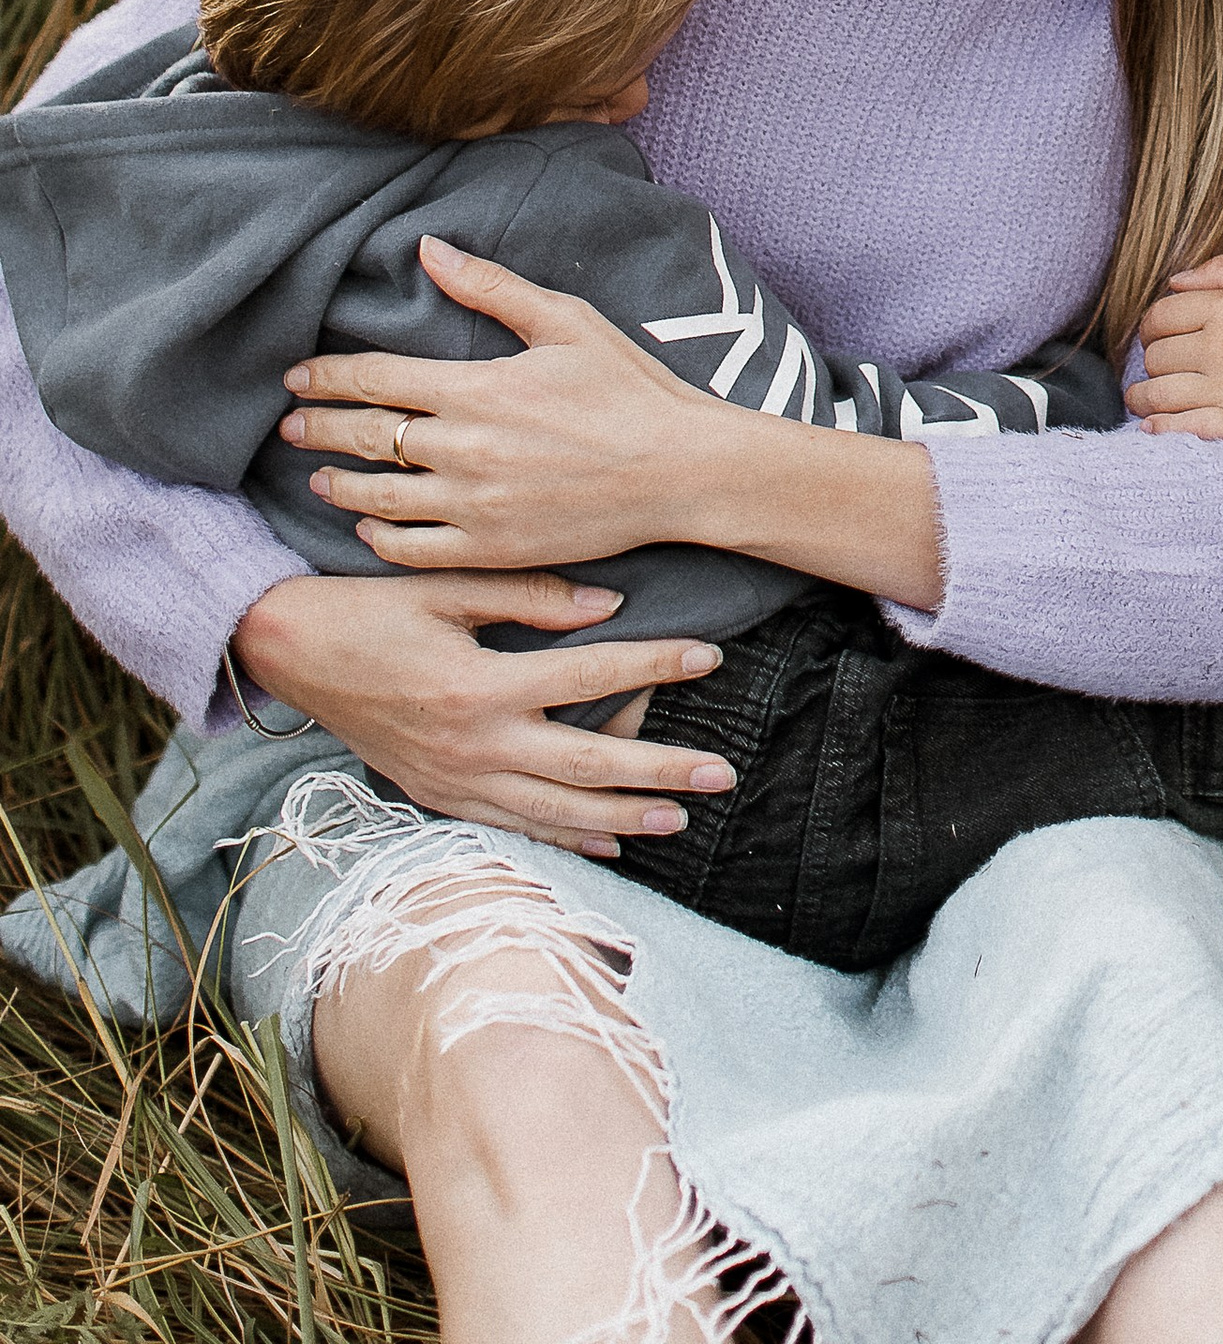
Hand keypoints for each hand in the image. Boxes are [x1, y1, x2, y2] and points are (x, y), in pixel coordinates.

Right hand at [230, 570, 737, 858]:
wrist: (291, 656)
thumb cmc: (370, 608)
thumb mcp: (446, 587)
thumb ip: (529, 596)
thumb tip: (609, 606)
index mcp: (479, 686)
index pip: (590, 676)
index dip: (655, 664)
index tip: (710, 655)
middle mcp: (473, 746)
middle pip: (587, 765)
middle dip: (661, 770)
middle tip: (723, 772)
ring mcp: (455, 782)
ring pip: (557, 811)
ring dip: (624, 816)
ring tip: (683, 815)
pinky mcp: (439, 798)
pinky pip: (514, 828)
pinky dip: (565, 838)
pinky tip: (610, 843)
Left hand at [278, 239, 949, 614]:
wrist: (681, 471)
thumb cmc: (630, 389)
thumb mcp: (566, 321)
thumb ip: (491, 287)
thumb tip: (428, 249)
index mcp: (478, 388)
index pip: (375, 378)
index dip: (326, 376)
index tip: (297, 376)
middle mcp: (464, 449)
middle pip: (364, 437)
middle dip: (318, 427)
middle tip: (290, 424)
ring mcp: (474, 506)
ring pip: (377, 500)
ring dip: (338, 485)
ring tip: (319, 477)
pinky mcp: (490, 550)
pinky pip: (411, 551)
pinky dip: (379, 540)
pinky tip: (369, 529)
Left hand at [1129, 255, 1222, 446]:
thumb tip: (1175, 281)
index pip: (1160, 316)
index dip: (1151, 326)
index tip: (1157, 335)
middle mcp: (1220, 347)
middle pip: (1156, 356)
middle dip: (1152, 359)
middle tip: (1162, 365)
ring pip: (1158, 394)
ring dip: (1144, 397)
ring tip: (1146, 398)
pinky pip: (1183, 429)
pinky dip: (1161, 429)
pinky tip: (1154, 427)